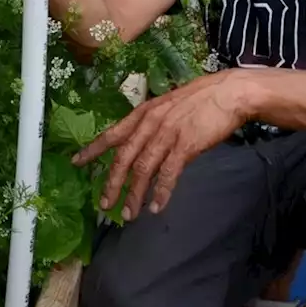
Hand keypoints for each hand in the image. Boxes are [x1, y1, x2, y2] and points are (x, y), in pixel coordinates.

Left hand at [72, 71, 253, 219]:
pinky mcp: (185, 145)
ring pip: (142, 169)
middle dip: (112, 183)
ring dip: (134, 194)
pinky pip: (168, 174)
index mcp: (143, 113)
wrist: (229, 93)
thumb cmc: (201, 99)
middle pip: (123, 157)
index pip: (112, 134)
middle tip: (104, 204)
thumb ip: (153, 124)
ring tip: (128, 213)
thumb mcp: (168, 106)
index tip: (76, 162)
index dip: (93, 150)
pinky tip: (156, 207)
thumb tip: (143, 143)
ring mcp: (166, 134)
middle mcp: (150, 124)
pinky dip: (161, 192)